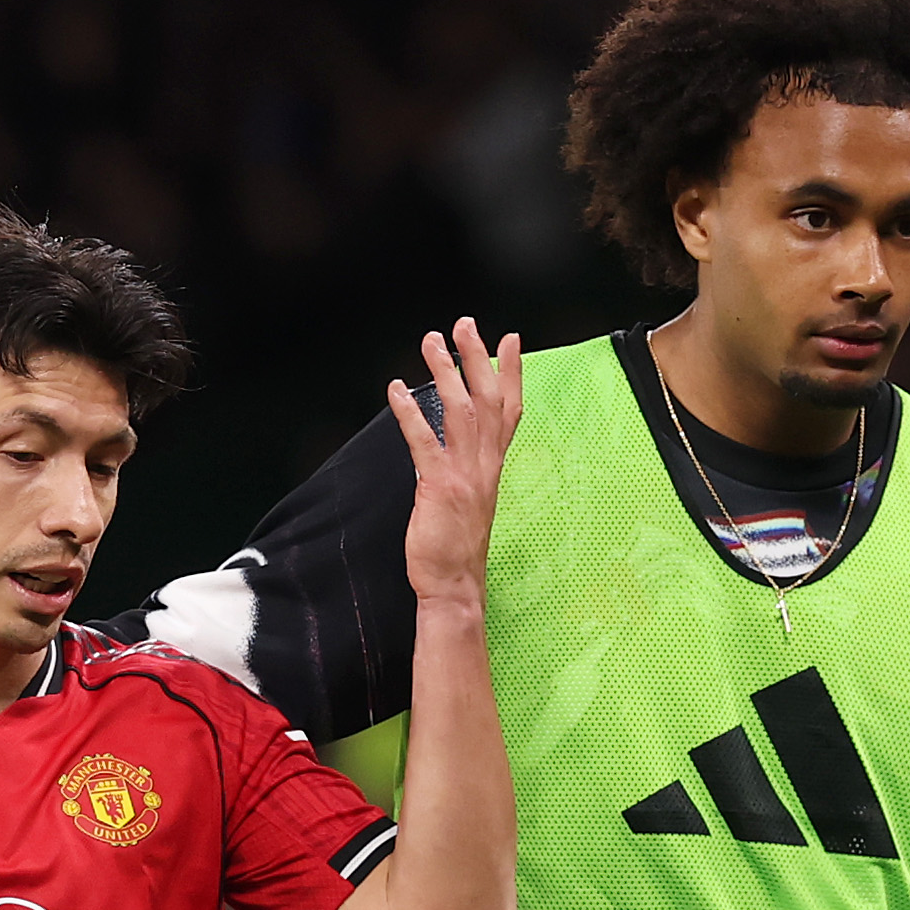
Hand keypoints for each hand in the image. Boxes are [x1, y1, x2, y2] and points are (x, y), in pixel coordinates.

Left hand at [393, 318, 526, 611]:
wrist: (455, 584)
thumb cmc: (458, 546)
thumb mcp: (472, 498)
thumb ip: (469, 467)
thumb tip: (458, 444)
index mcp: (493, 466)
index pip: (510, 410)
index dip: (512, 374)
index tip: (510, 340)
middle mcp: (484, 465)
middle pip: (489, 399)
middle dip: (478, 358)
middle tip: (466, 324)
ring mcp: (464, 474)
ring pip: (461, 411)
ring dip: (446, 373)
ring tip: (432, 342)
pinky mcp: (439, 486)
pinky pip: (425, 441)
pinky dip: (410, 413)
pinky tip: (396, 391)